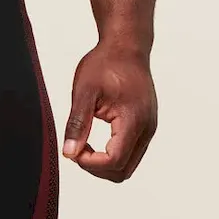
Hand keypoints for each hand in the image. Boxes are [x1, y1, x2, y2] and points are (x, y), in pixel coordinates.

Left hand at [62, 44, 157, 181]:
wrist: (126, 46)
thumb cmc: (106, 63)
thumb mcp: (84, 91)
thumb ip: (77, 124)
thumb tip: (69, 153)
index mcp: (134, 120)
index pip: (114, 161)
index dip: (90, 163)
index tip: (74, 149)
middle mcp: (147, 129)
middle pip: (122, 171)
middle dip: (96, 168)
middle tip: (77, 149)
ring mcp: (149, 129)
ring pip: (127, 167)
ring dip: (103, 164)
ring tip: (85, 145)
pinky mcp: (145, 128)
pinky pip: (130, 154)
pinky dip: (111, 156)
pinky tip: (96, 142)